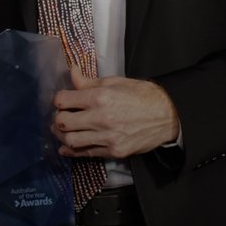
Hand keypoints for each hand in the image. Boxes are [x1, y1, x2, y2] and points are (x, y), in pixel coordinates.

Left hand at [53, 67, 179, 158]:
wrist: (168, 115)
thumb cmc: (142, 95)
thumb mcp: (115, 82)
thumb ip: (88, 81)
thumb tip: (71, 71)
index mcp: (99, 97)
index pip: (63, 101)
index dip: (59, 100)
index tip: (62, 101)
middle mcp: (101, 118)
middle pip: (63, 122)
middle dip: (58, 118)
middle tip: (61, 117)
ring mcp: (107, 137)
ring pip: (71, 141)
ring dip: (62, 136)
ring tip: (63, 131)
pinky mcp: (114, 151)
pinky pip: (86, 154)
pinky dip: (73, 151)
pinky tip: (67, 147)